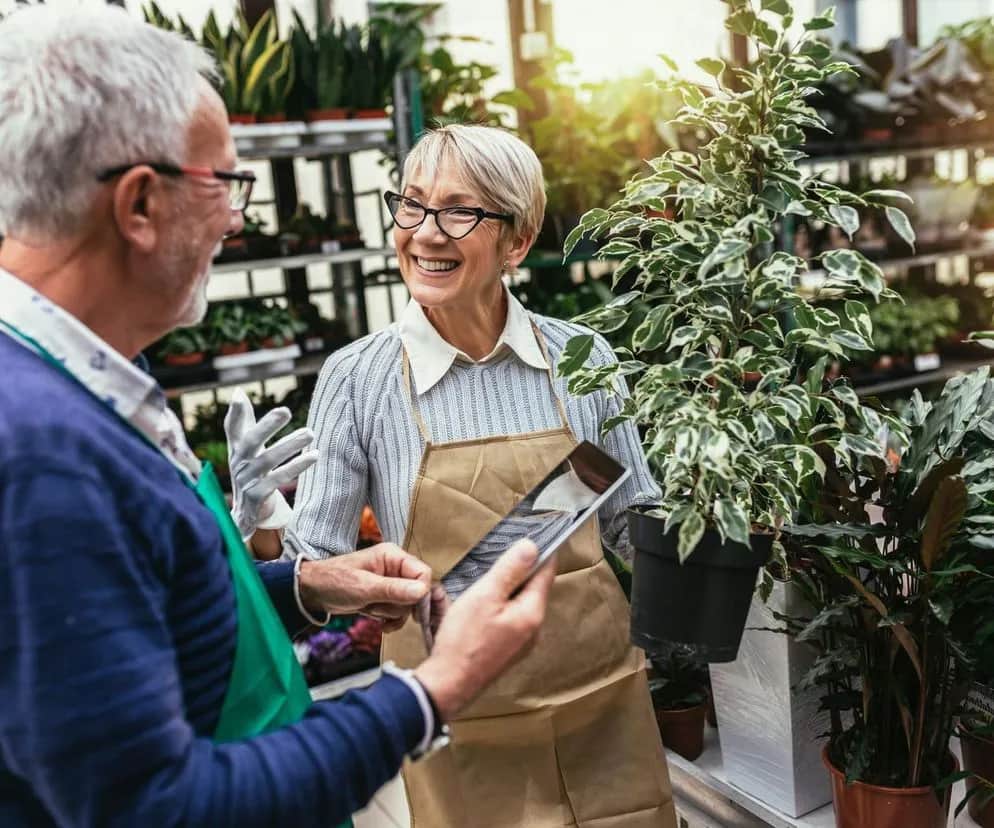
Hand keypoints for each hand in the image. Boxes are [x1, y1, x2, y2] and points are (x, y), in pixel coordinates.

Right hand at [224, 388, 317, 539]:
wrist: (244, 514)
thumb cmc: (248, 472)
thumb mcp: (244, 448)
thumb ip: (243, 421)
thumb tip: (238, 391)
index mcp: (236, 449)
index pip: (232, 428)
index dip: (234, 413)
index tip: (238, 395)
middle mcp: (239, 462)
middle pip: (250, 441)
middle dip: (267, 425)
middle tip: (286, 410)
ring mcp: (247, 480)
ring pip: (268, 460)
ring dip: (290, 445)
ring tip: (310, 433)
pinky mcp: (257, 495)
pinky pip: (278, 479)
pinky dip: (297, 467)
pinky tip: (314, 456)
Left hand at [298, 544, 431, 631]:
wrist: (313, 592)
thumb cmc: (334, 581)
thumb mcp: (364, 587)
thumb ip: (394, 589)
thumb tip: (423, 591)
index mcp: (393, 556)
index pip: (422, 573)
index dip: (421, 594)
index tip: (413, 611)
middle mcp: (395, 568)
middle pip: (418, 591)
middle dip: (402, 606)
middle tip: (384, 609)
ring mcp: (391, 583)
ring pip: (408, 604)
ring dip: (391, 613)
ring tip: (370, 608)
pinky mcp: (386, 597)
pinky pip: (400, 612)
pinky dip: (391, 620)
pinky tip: (380, 623)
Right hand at [414, 540, 554, 719]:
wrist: (448, 684)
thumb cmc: (464, 641)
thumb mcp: (485, 596)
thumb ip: (510, 570)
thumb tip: (531, 547)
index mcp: (532, 613)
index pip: (546, 573)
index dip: (541, 552)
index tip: (534, 536)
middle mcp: (533, 629)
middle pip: (533, 589)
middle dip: (521, 570)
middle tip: (503, 554)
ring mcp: (521, 643)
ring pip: (520, 604)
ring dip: (508, 589)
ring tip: (488, 579)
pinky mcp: (507, 650)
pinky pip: (510, 619)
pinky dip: (501, 606)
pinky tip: (482, 605)